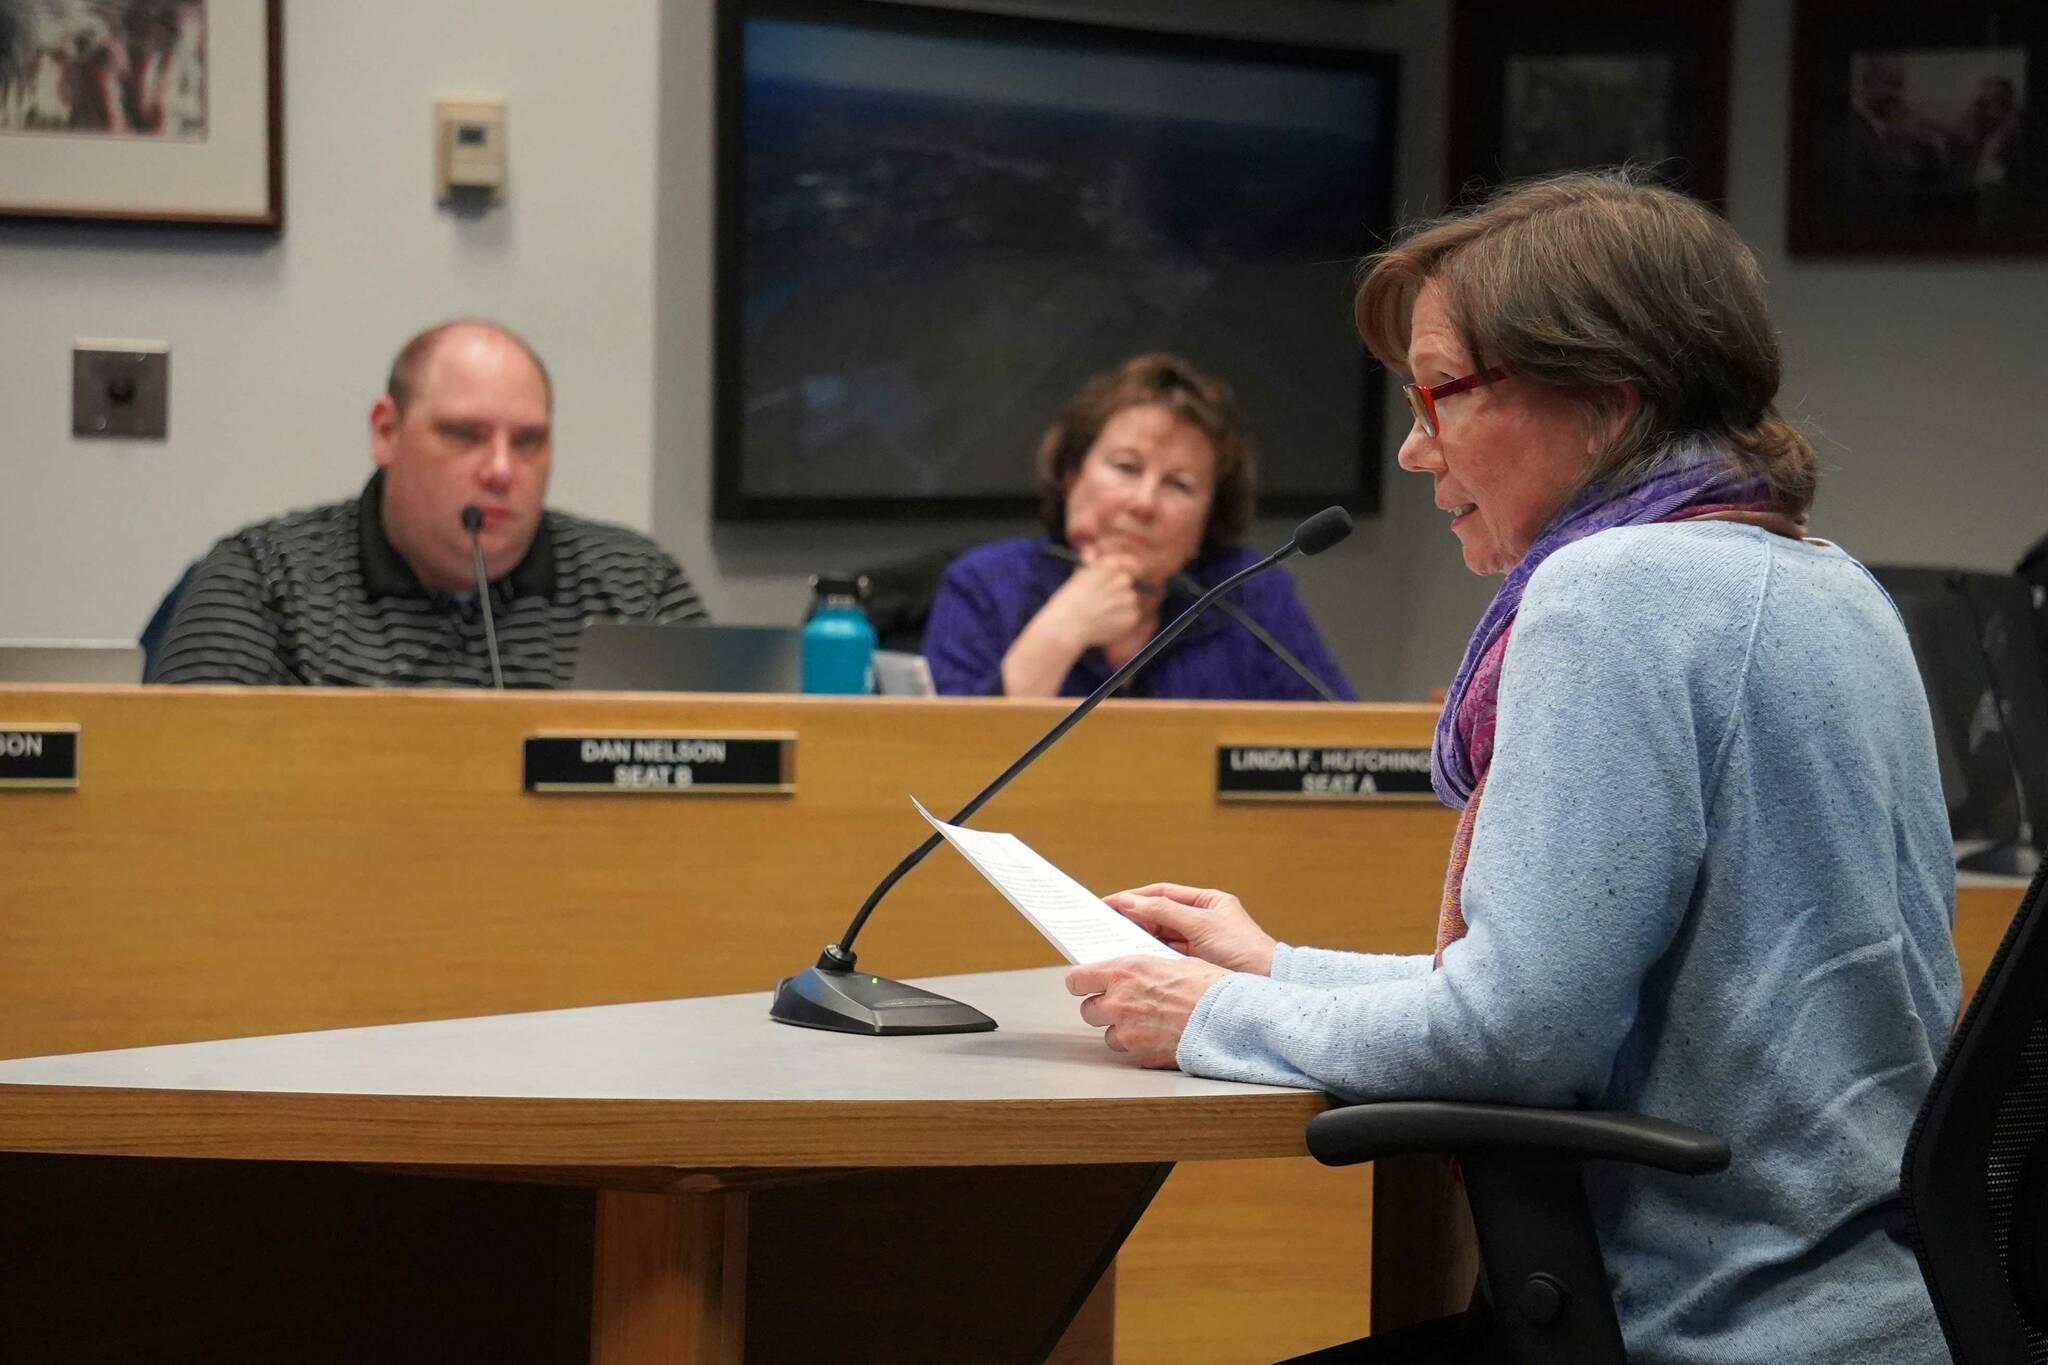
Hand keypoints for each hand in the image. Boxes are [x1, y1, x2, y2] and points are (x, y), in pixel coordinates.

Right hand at [1034, 549, 1153, 652]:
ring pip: (1129, 600)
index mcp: (1108, 567)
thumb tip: (1091, 551)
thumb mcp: (1076, 577)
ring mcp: (1128, 600)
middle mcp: (1122, 580)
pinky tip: (1104, 623)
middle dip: (1117, 590)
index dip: (1129, 566)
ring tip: (1100, 614)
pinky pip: (1131, 615)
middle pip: (1126, 582)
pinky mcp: (1131, 617)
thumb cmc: (1067, 602)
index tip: (1130, 571)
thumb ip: (1089, 563)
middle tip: (1102, 600)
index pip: (1128, 562)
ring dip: (1119, 606)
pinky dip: (1121, 620)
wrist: (1066, 628)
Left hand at [1067, 954, 1228, 1067]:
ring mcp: (1128, 1031)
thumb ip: (1145, 970)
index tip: (1086, 985)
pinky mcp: (1140, 1055)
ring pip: (1108, 1035)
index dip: (1081, 983)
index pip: (1077, 979)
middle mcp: (1119, 1001)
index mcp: (1124, 972)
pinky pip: (1129, 1053)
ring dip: (1121, 1031)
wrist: (1228, 1018)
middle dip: (1102, 1009)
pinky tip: (1159, 1039)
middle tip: (1121, 1007)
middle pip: (1088, 1010)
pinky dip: (1140, 1048)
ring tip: (1147, 1025)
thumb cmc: (1208, 986)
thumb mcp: (1173, 963)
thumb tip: (1134, 973)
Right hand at [1102, 883, 1276, 974]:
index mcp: (1208, 903)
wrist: (1269, 985)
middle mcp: (1202, 921)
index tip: (1107, 903)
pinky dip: (1150, 958)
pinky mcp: (1197, 967)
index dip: (1134, 898)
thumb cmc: (1246, 951)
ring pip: (1160, 938)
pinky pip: (1167, 958)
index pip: (1162, 893)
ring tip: (1111, 944)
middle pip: (1158, 915)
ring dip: (1138, 940)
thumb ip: (1164, 912)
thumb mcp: (1202, 925)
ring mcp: (1200, 945)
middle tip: (1102, 925)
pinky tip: (1132, 961)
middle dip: (1132, 919)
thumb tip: (1130, 903)